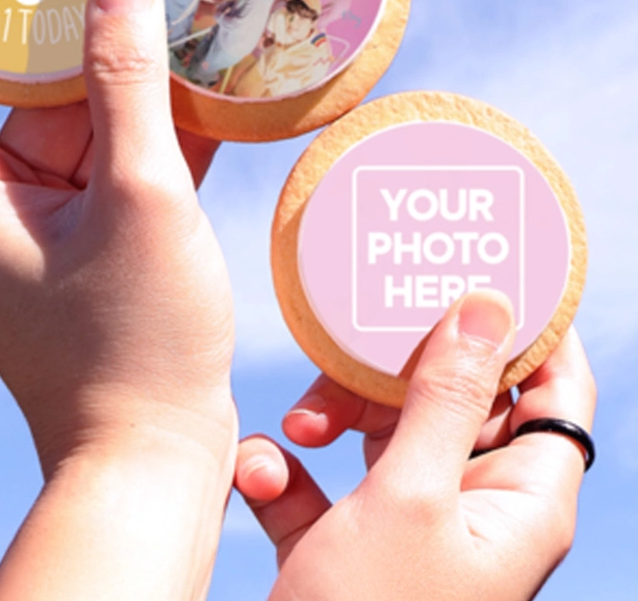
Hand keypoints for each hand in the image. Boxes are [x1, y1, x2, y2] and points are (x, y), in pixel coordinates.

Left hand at [0, 0, 237, 599]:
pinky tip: (205, 82)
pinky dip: (149, 129)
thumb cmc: (135, 340)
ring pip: (77, 123)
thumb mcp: (137, 197)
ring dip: (125, 78)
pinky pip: (112, 162)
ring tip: (175, 4)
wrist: (154, 455)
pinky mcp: (89, 239)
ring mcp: (40, 222)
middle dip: (73, 31)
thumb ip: (128, 83)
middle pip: (17, 88)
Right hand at [236, 291, 595, 600]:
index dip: (536, 332)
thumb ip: (447, 396)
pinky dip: (291, 471)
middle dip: (400, 370)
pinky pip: (327, 482)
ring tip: (298, 422)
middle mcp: (470, 511)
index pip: (556, 396)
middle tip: (360, 337)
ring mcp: (407, 528)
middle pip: (454, 403)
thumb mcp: (410, 496)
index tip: (490, 270)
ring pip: (381, 434)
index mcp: (518, 504)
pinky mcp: (349, 544)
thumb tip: (490, 305)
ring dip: (332, 416)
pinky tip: (260, 473)